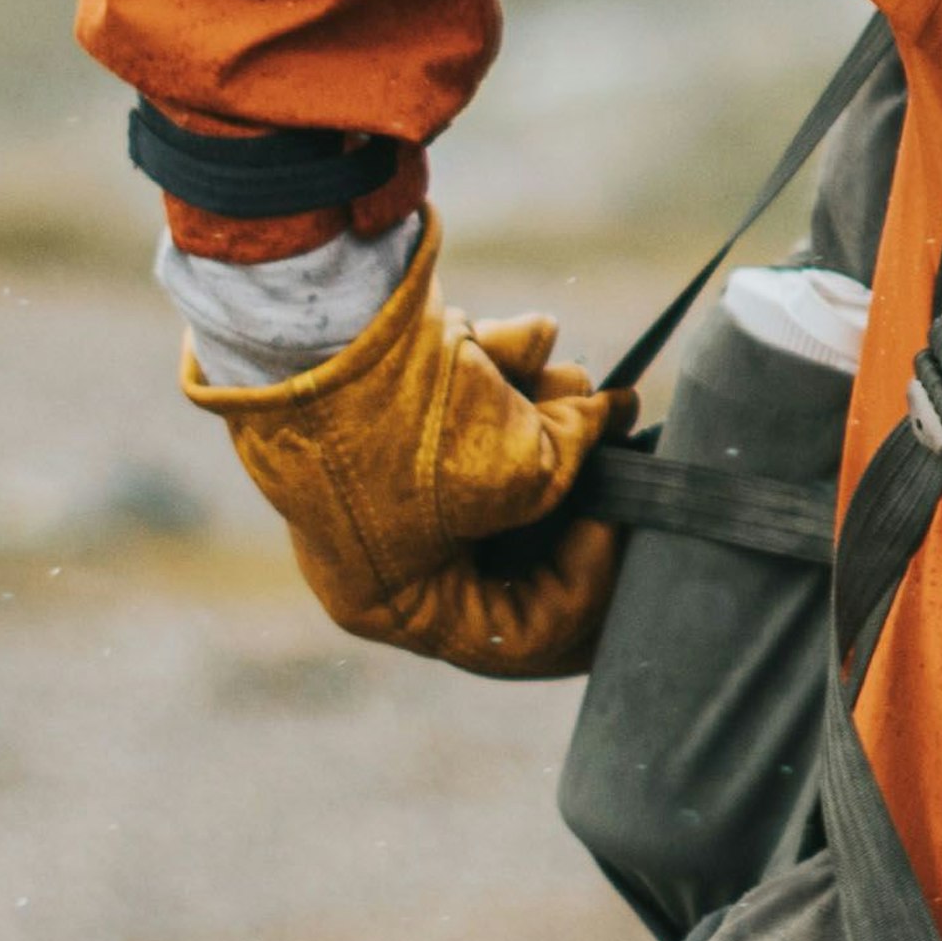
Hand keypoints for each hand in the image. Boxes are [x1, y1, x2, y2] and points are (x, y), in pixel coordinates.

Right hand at [182, 212, 627, 674]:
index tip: (615, 516)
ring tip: (564, 378)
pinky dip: (508, 363)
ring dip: (550, 407)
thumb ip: (577, 470)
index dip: (587, 579)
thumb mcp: (516, 471)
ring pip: (508, 456)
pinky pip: (475, 398)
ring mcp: (389, 473)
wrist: (318, 306)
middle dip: (577, 487)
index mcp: (396, 601)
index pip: (525, 634)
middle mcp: (387, 547)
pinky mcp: (395, 407)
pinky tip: (523, 336)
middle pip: (523, 544)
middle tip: (623, 458)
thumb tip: (612, 423)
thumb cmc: (407, 415)